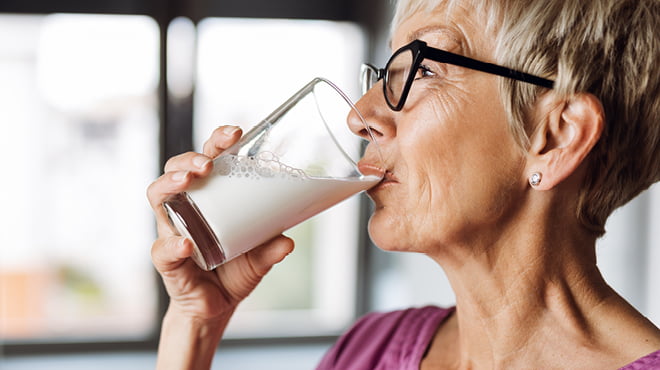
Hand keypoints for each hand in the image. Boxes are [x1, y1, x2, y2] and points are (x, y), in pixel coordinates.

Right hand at [146, 125, 293, 321]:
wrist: (216, 308)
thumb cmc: (235, 272)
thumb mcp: (260, 258)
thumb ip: (272, 249)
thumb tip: (288, 241)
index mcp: (209, 198)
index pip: (207, 159)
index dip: (217, 141)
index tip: (236, 132)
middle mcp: (185, 208)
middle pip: (176, 169)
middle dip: (189, 158)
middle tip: (208, 163)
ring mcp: (172, 231)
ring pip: (157, 196)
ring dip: (171, 183)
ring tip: (189, 181)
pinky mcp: (167, 260)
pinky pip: (162, 249)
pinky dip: (173, 245)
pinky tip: (186, 244)